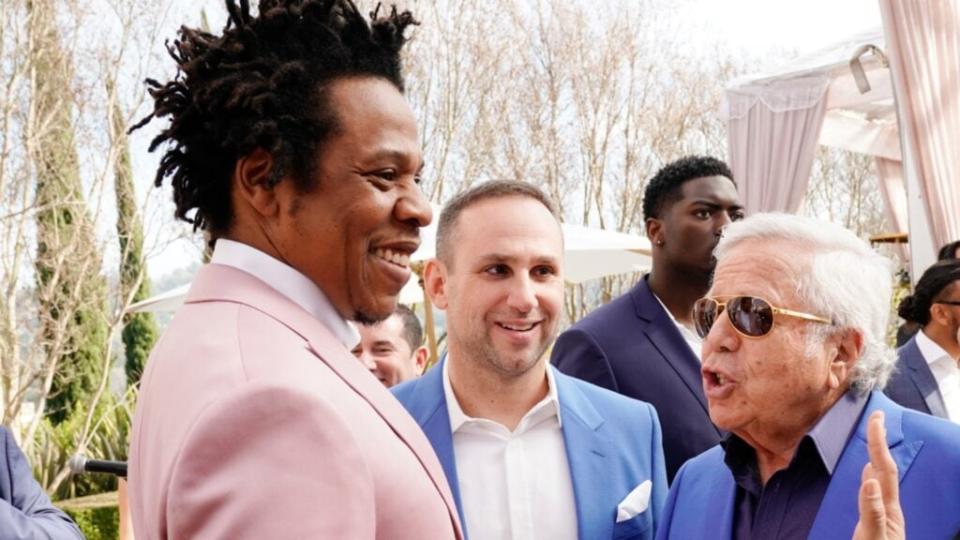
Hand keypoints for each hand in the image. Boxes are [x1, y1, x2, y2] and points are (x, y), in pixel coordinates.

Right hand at [852, 411, 904, 539]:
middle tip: (876, 417)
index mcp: (888, 509)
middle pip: (884, 469)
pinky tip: (867, 476)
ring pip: (880, 479)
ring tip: (873, 438)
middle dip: (879, 442)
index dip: (878, 442)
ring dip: (876, 456)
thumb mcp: (873, 538)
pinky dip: (869, 477)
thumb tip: (869, 479)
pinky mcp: (875, 524)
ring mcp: (883, 516)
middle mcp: (888, 509)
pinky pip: (873, 493)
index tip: (876, 418)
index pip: (883, 468)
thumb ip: (872, 512)